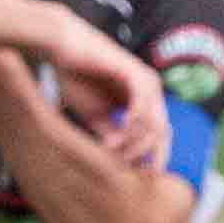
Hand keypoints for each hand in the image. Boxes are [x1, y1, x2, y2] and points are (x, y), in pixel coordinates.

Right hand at [34, 13, 171, 168]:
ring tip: (112, 148)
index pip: (160, 136)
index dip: (154, 158)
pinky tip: (119, 129)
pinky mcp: (134, 72)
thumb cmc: (76, 77)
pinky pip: (143, 104)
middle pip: (162, 133)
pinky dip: (133, 121)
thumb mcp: (96, 115)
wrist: (61, 47)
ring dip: (134, 142)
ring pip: (154, 123)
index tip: (137, 175)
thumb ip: (111, 134)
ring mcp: (146, 81)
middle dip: (142, 153)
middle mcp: (150, 92)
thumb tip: (122, 157)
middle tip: (121, 163)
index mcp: (143, 101)